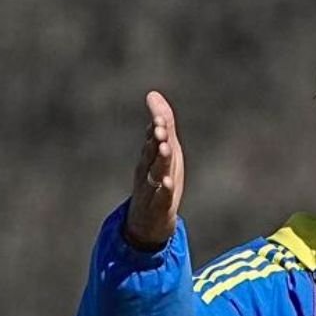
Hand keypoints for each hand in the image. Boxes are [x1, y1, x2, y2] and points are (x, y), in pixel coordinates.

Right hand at [124, 90, 185, 249]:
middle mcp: (148, 170)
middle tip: (162, 128)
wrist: (148, 221)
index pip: (153, 138)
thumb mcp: (163, 152)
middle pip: (152, 153)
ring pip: (155, 172)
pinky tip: (167, 183)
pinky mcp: (159, 207)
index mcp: (149, 156)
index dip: (158, 127)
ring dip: (160, 160)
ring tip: (165, 148)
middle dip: (157, 140)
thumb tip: (152, 93)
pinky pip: (160, 198)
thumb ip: (162, 124)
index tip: (160, 115)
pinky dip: (163, 190)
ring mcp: (151, 189)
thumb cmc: (158, 180)